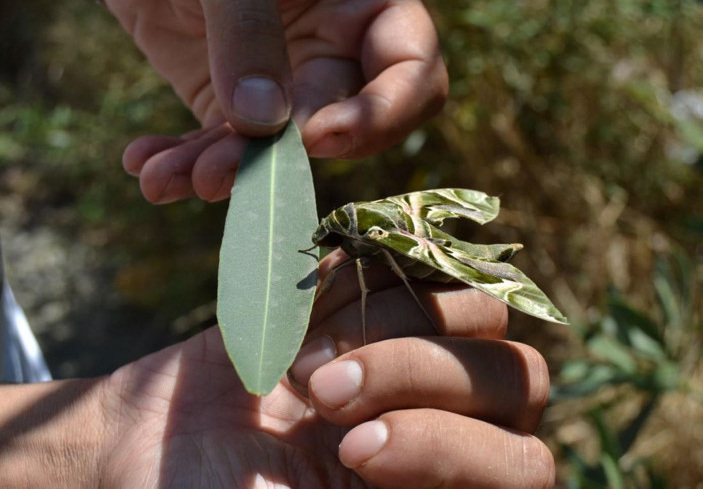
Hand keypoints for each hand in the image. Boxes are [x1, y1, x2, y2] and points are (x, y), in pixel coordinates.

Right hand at [96, 252, 554, 487]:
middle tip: (322, 395)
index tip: (353, 451)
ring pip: (477, 309)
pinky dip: (359, 275)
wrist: (154, 448)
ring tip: (301, 361)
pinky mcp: (376, 299)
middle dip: (418, 373)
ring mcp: (420, 352)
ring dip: (387, 323)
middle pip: (515, 376)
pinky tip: (297, 315)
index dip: (452, 449)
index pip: (524, 468)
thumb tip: (440, 482)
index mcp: (446, 487)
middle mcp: (453, 420)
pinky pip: (410, 260)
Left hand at [104, 0, 447, 202]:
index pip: (413, 68)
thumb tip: (263, 123)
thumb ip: (245, 22)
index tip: (319, 135)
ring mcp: (290, 81)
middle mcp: (340, 45)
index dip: (382, 112)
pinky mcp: (238, 107)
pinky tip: (151, 166)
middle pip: (341, 123)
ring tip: (168, 178)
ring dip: (228, 172)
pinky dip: (188, 165)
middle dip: (282, 157)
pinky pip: (226, 149)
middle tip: (219, 173)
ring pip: (280, 151)